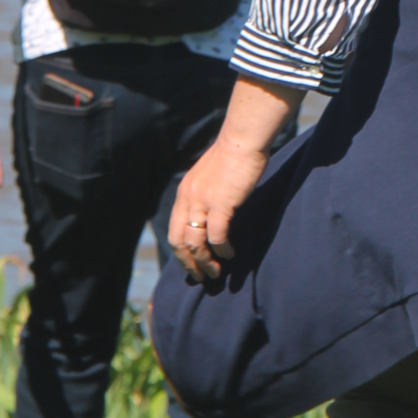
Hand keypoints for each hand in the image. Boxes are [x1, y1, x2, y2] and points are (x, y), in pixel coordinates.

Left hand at [169, 134, 270, 283]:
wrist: (242, 140)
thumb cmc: (233, 155)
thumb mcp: (211, 178)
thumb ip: (207, 195)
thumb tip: (213, 215)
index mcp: (185, 193)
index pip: (175, 231)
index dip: (181, 252)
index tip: (192, 264)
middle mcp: (188, 199)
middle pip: (179, 242)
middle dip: (189, 263)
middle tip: (201, 277)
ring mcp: (203, 202)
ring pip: (196, 243)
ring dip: (205, 262)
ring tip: (216, 272)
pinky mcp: (220, 204)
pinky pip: (217, 236)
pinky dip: (222, 249)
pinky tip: (230, 254)